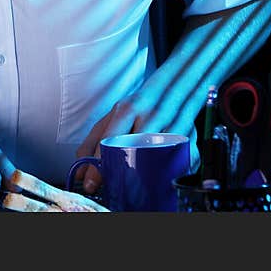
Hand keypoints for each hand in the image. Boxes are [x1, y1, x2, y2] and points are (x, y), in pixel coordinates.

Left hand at [73, 92, 199, 193]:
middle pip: (134, 149)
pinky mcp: (191, 135)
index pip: (109, 139)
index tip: (90, 183)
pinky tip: (163, 176)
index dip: (98, 165)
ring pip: (158, 156)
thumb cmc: (139, 106)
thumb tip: (79, 171)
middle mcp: (151, 114)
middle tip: (114, 185)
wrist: (174, 85)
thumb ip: (92, 142)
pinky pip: (182, 160)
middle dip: (121, 172)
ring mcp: (172, 123)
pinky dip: (172, 172)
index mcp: (128, 107)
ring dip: (146, 173)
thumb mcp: (112, 117)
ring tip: (136, 183)